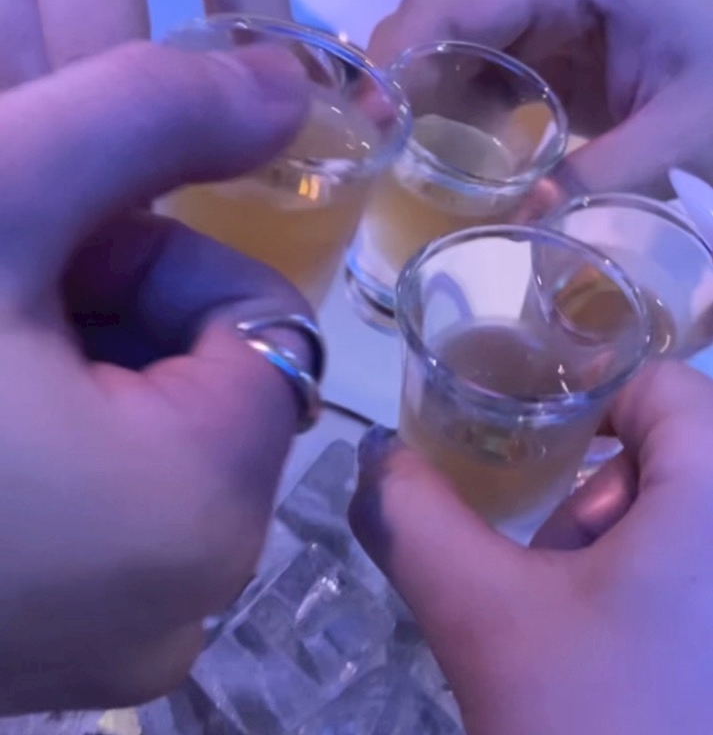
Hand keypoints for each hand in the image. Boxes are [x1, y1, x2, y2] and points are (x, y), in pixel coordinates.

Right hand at [0, 39, 311, 713]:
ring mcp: (108, 644)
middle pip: (203, 381)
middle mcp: (183, 600)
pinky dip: (39, 435)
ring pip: (141, 438)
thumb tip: (294, 79)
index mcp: (202, 505)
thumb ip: (155, 120)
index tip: (42, 239)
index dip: (156, 252)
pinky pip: (90, 508)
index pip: (257, 317)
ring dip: (63, 362)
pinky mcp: (39, 656)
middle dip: (109, 309)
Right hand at [351, 361, 712, 734]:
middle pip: (674, 457)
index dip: (581, 408)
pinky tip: (628, 669)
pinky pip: (701, 577)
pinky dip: (666, 600)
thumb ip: (415, 519)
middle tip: (552, 582)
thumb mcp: (488, 619)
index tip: (524, 460)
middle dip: (594, 506)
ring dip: (626, 561)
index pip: (660, 386)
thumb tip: (372, 456)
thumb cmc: (598, 734)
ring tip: (582, 639)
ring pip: (691, 523)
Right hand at [369, 0, 712, 197]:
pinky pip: (485, 63)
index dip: (396, 56)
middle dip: (398, 81)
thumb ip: (601, 173)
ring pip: (454, 41)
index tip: (360, 122)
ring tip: (395, 160)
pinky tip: (445, 152)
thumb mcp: (686, 130)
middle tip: (368, 152)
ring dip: (423, 98)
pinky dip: (459, 106)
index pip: (457, 0)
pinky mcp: (553, 31)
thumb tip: (516, 224)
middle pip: (443, 15)